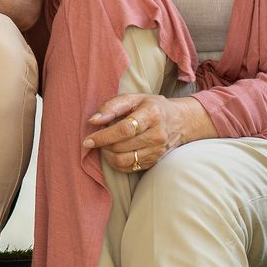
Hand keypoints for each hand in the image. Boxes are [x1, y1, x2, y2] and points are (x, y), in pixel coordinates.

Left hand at [82, 93, 200, 172]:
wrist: (179, 121)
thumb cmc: (151, 107)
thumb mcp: (134, 98)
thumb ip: (112, 106)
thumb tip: (93, 120)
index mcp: (152, 114)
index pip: (125, 129)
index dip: (103, 136)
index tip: (88, 140)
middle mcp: (157, 135)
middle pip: (122, 146)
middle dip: (103, 144)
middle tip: (97, 139)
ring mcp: (157, 151)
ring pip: (124, 161)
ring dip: (107, 155)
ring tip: (104, 146)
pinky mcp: (154, 161)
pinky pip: (129, 168)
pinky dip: (116, 163)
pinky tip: (114, 153)